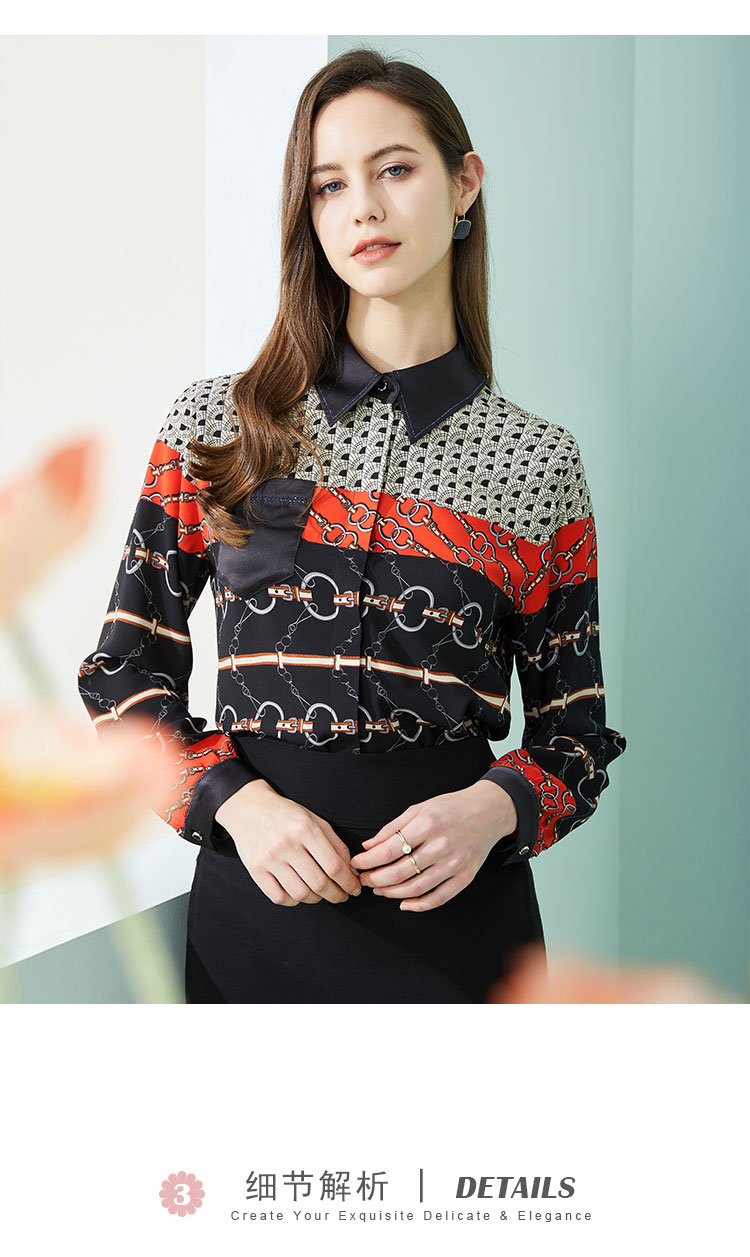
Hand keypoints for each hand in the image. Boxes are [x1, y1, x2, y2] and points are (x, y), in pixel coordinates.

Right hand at [215, 779, 361, 906]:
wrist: (249, 808)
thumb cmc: (286, 815)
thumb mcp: (315, 820)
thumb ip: (335, 844)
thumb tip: (351, 870)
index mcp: (306, 829)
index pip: (334, 866)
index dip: (348, 882)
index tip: (354, 889)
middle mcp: (287, 844)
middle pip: (319, 883)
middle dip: (336, 895)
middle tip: (342, 896)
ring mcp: (269, 859)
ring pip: (300, 893)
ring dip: (316, 899)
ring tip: (320, 894)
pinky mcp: (255, 870)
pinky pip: (279, 897)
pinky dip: (294, 901)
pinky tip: (299, 893)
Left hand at [348, 781, 517, 911]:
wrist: (488, 811)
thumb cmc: (451, 807)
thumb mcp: (419, 809)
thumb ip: (392, 828)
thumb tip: (369, 847)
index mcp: (427, 825)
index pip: (389, 850)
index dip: (368, 861)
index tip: (357, 863)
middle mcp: (441, 846)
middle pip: (399, 872)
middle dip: (375, 879)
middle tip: (364, 879)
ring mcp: (455, 864)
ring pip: (416, 888)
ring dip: (391, 893)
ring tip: (379, 889)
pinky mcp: (465, 877)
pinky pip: (438, 898)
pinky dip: (418, 905)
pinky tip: (404, 903)